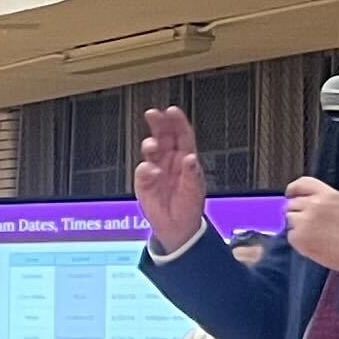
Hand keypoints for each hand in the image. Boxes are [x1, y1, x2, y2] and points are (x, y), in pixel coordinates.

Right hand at [135, 105, 209, 253]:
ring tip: (151, 145)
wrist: (176, 227)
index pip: (182, 135)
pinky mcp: (144, 182)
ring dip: (150, 144)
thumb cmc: (189, 206)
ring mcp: (156, 170)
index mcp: (185, 159)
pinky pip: (142, 171)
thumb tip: (190, 158)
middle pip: (164, 136)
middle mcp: (169, 160)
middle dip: (158, 124)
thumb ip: (192, 173)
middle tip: (153, 114)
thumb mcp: (195, 189)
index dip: (177, 122)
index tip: (172, 110)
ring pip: (151, 150)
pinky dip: (145, 170)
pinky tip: (151, 172)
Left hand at [283, 177, 338, 273]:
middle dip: (297, 212)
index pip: (302, 184)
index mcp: (328, 194)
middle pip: (292, 203)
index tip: (290, 194)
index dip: (294, 189)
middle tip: (308, 223)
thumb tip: (308, 201)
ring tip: (315, 235)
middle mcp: (314, 204)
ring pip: (289, 219)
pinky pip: (291, 235)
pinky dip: (298, 240)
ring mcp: (304, 221)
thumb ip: (325, 200)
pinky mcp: (299, 237)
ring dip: (297, 226)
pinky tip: (314, 243)